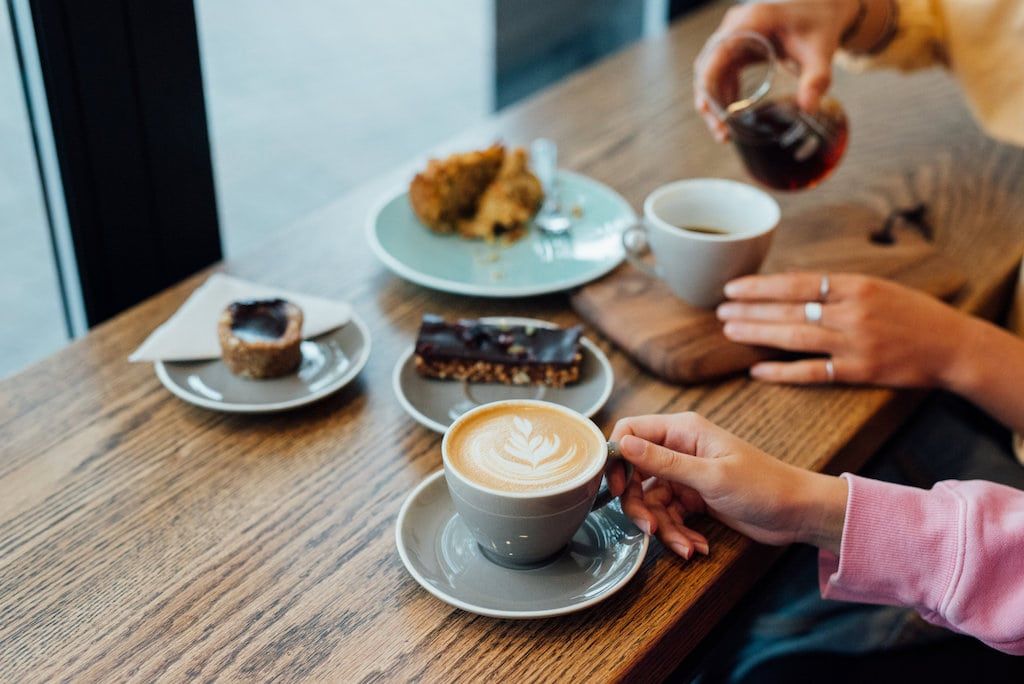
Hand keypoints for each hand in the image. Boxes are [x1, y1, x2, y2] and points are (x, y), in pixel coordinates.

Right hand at [609, 412, 847, 558]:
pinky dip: (679, 534)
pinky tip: (696, 547)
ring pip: (651, 501)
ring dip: (664, 528)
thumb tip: (623, 444)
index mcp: (682, 430)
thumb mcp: (710, 476)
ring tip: (685, 547)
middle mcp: (679, 449)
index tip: (615, 488)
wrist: (798, 513)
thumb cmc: (763, 485)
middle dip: (639, 505)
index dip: (616, 458)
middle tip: (648, 529)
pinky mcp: (693, 497)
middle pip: (635, 473)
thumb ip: (663, 462)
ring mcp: (685, 475)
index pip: (630, 432)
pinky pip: (670, 516)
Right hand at [695, 0, 859, 140]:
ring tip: (724, 133)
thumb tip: (809, 108)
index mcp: (751, 22)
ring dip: (714, 103)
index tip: (716, 115)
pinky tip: (731, 117)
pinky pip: (721, 74)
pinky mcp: (736, 48)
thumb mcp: (821, 50)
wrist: (820, 10)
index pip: (716, 55)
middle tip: (722, 133)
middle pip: (708, 68)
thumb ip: (817, 78)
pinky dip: (723, 97)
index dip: (710, 86)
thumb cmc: (819, 25)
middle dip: (710, 103)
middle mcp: (735, 28)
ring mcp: (733, 37)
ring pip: (711, 74)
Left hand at [718, 273, 974, 387]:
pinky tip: (757, 370)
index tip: (732, 288)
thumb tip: (790, 281)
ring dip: (758, 334)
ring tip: (730, 331)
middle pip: (789, 310)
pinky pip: (812, 372)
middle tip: (720, 311)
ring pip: (795, 338)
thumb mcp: (875, 287)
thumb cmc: (911, 313)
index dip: (761, 286)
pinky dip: (782, 372)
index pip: (797, 283)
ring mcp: (856, 343)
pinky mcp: (860, 372)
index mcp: (855, 285)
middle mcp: (853, 312)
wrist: (952, 345)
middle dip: (750, 310)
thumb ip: (834, 286)